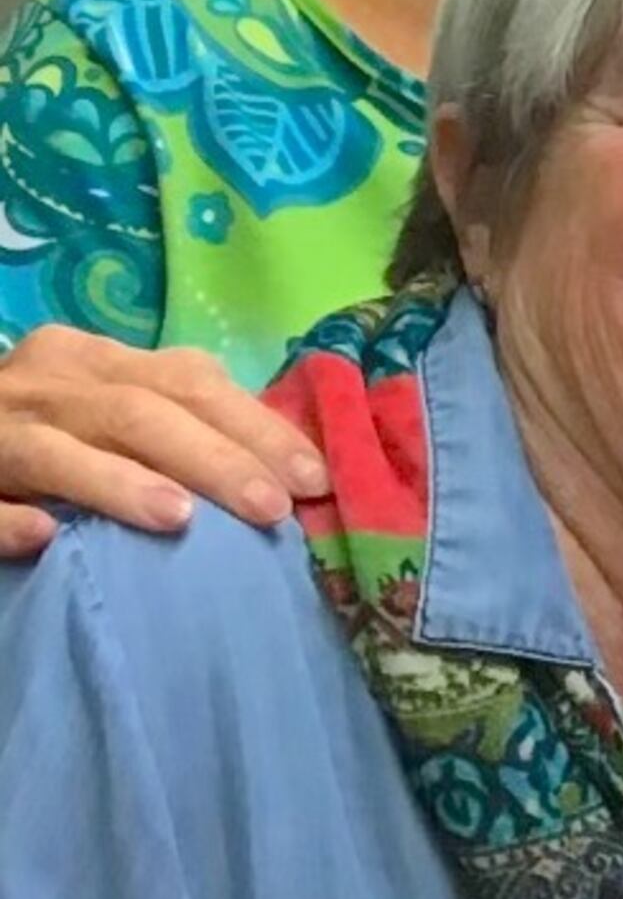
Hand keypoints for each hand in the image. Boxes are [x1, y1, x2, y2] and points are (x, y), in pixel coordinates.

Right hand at [0, 327, 326, 556]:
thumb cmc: (52, 429)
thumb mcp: (112, 408)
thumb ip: (180, 425)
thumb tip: (290, 472)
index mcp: (94, 362)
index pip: (189, 380)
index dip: (255, 427)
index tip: (314, 478)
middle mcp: (45, 384)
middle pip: (136, 411)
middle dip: (211, 458)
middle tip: (270, 508)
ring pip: (53, 448)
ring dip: (116, 482)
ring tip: (178, 518)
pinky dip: (7, 520)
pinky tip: (42, 537)